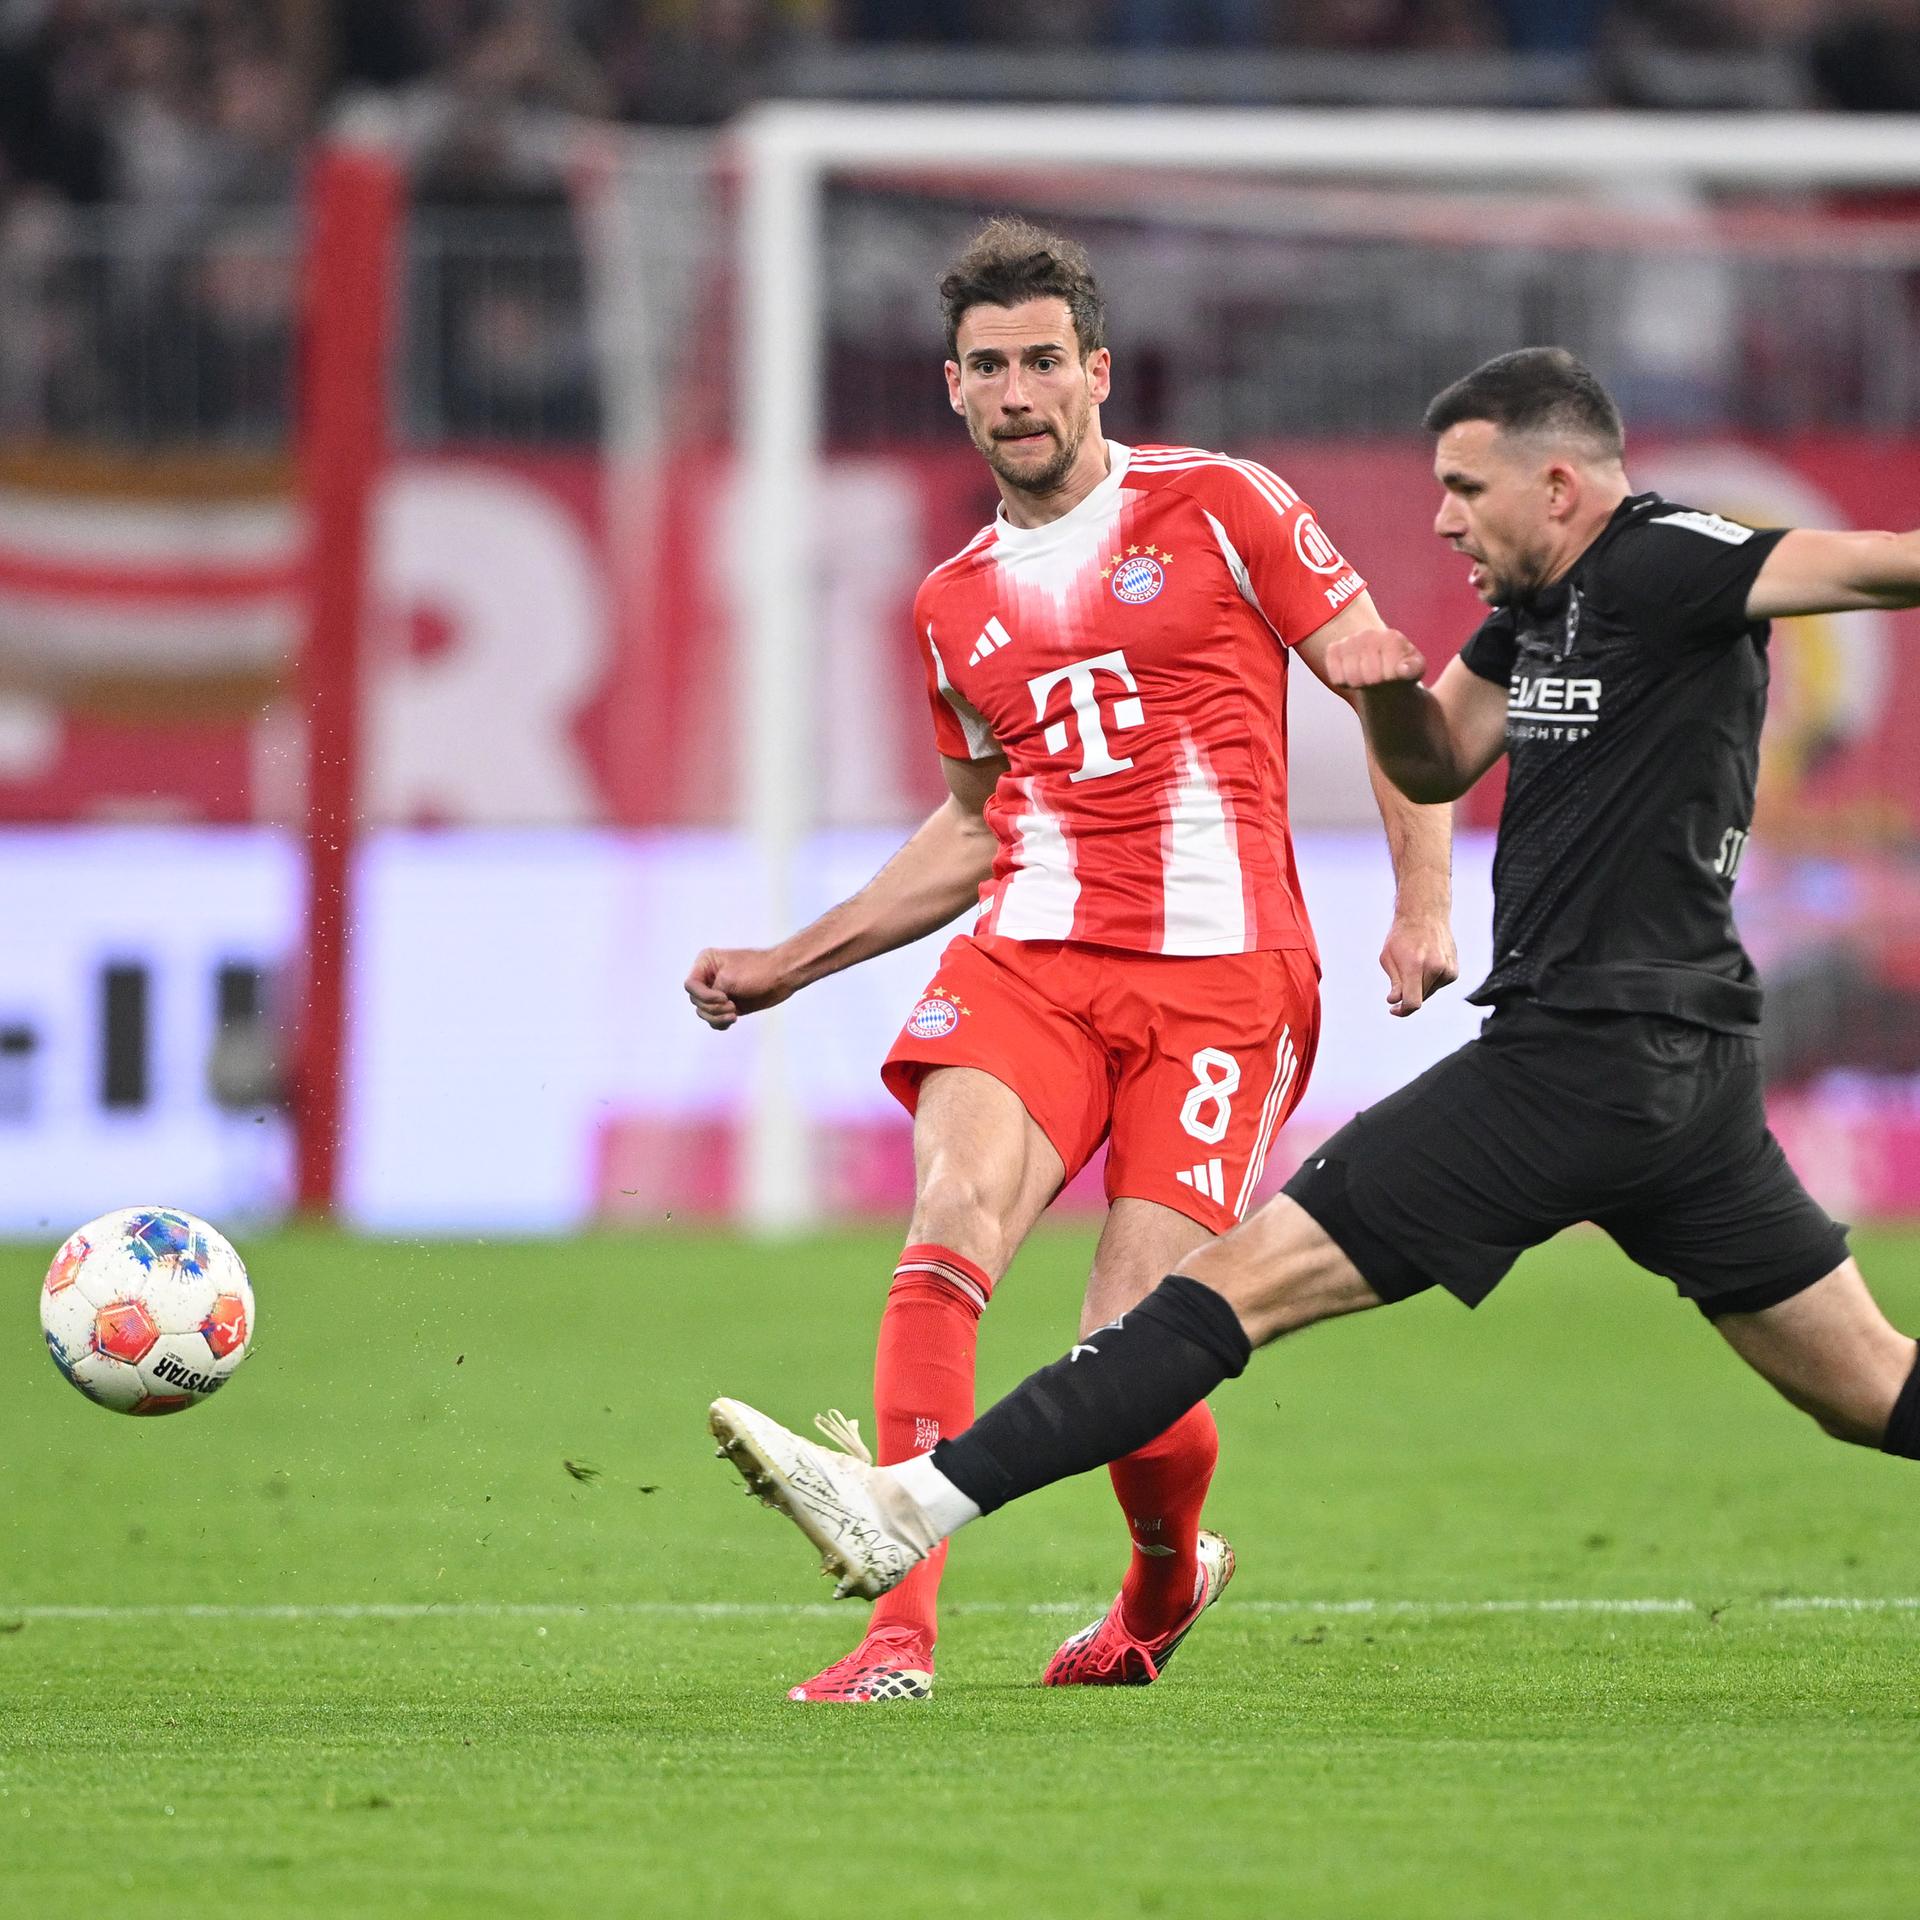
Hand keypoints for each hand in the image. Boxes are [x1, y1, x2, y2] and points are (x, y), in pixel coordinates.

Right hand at [684, 947, 798, 1030]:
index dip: (704, 996)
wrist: (782, 976)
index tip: (724, 998)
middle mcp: (708, 977)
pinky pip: (714, 1020)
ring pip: (704, 1012)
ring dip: (717, 1017)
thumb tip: (704, 1008)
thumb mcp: (729, 980)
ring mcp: (718, 992)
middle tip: (732, 1006)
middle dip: (713, 1007)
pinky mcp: (728, 1005)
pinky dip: (720, 1023)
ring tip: (734, 1014)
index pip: (690, 985)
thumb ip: (711, 993)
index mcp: (706, 963)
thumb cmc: (758, 971)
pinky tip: (733, 1019)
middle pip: (696, 1001)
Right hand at [1324, 626, 1427, 689]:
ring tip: (1367, 677)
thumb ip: (1413, 669)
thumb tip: (1402, 670)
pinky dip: (1344, 683)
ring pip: (1351, 678)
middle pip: (1370, 678)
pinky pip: (1336, 677)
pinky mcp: (1333, 649)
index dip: (1392, 682)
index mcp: (1392, 637)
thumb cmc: (1401, 668)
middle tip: (1380, 678)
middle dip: (1376, 684)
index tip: (1395, 675)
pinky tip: (1353, 675)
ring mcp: (1349, 640)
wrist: (1380, 663)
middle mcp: (1369, 634)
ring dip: (1360, 684)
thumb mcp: (1416, 669)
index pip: (1390, 674)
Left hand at [1379, 909, 1457, 1017]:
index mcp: (1415, 966)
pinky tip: (1426, 963)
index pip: (1413, 1002)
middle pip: (1420, 998)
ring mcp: (1448, 970)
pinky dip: (1429, 981)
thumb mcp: (1387, 958)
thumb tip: (1396, 1001)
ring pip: (1429, 992)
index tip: (1394, 1009)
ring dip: (1419, 986)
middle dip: (1408, 995)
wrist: (1425, 915)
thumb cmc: (1402, 936)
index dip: (1403, 1010)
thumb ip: (1394, 982)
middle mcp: (1435, 969)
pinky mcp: (1454, 971)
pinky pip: (1438, 986)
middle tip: (1401, 977)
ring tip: (1415, 964)